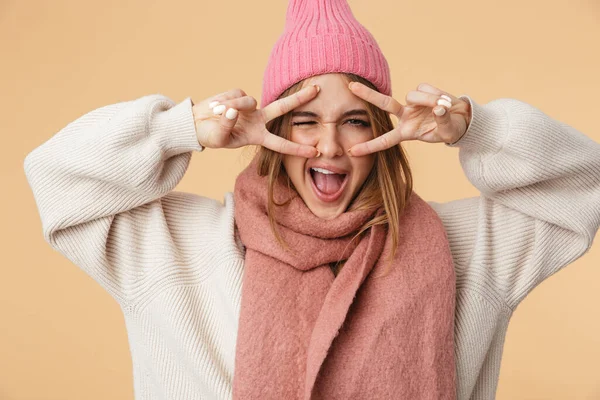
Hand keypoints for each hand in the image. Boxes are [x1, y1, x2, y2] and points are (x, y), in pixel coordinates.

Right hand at [192, 86, 320, 157]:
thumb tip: (233, 111)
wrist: (196, 124)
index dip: (297, 149)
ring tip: (216, 112)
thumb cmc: (210, 136)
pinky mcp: (239, 95)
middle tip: (318, 89)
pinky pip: (235, 95)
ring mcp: (250, 107)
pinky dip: (223, 101)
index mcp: (257, 136)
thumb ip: (227, 126)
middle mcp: (258, 120)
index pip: (281, 144)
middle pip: (283, 108)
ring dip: (231, 107)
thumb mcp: (219, 138)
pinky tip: (215, 106)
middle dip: (300, 98)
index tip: (315, 152)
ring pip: (248, 102)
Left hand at [346, 82, 471, 155]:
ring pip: (413, 95)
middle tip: (351, 86)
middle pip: (385, 104)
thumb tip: (438, 108)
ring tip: (444, 107)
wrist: (462, 118)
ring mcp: (412, 103)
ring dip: (429, 100)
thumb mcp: (448, 132)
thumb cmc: (452, 129)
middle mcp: (405, 116)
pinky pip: (425, 88)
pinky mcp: (421, 91)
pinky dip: (437, 94)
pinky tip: (443, 100)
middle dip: (368, 94)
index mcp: (407, 132)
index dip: (369, 146)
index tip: (352, 151)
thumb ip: (443, 121)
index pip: (385, 141)